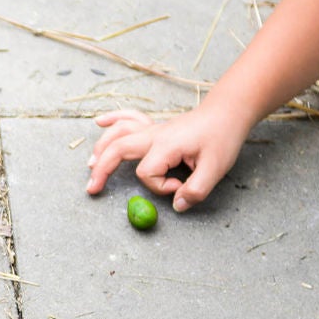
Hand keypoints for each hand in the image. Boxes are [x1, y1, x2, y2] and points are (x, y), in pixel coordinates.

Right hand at [85, 104, 250, 211]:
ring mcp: (152, 129)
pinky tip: (99, 122)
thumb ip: (195, 190)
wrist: (227, 112)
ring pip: (118, 134)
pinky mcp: (155, 127)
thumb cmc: (222, 136)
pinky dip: (112, 120)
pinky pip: (128, 119)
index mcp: (165, 145)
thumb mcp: (215, 168)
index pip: (147, 173)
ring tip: (90, 166)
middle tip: (92, 188)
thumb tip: (177, 206)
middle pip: (117, 150)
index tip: (180, 185)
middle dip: (102, 170)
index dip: (161, 186)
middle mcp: (152, 135)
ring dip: (101, 149)